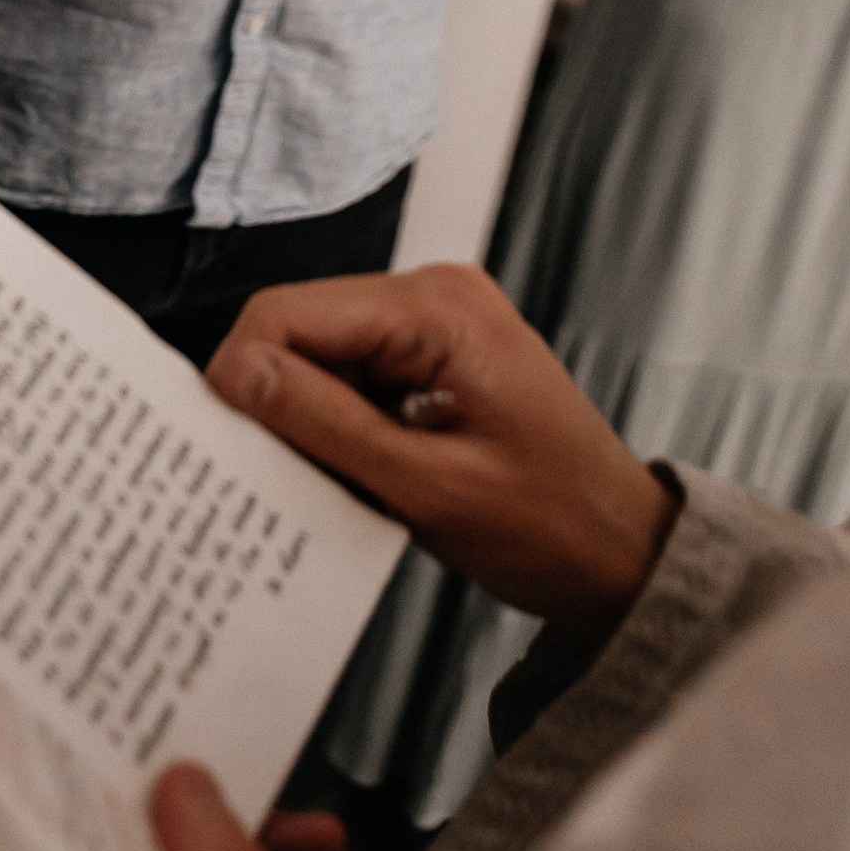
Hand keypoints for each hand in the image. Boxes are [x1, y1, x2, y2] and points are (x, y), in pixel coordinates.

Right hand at [206, 266, 676, 633]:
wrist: (623, 555)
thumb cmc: (553, 527)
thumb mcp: (427, 487)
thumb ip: (324, 424)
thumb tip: (234, 375)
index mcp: (438, 308)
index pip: (287, 313)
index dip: (242, 374)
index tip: (227, 442)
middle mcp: (432, 295)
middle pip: (295, 329)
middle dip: (277, 400)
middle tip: (286, 473)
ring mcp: (431, 322)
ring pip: (313, 356)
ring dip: (308, 419)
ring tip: (342, 480)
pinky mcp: (426, 353)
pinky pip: (345, 375)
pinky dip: (335, 425)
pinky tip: (362, 471)